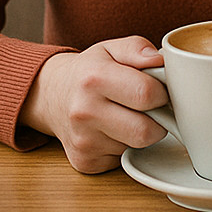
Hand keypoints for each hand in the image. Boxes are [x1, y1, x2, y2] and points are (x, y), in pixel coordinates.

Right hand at [18, 36, 167, 173]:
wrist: (50, 96)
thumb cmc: (88, 72)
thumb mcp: (110, 49)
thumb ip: (137, 49)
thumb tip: (160, 60)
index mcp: (94, 79)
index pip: (146, 94)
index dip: (162, 92)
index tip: (159, 90)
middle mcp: (84, 112)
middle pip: (146, 130)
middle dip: (158, 118)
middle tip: (150, 107)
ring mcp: (83, 141)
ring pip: (137, 146)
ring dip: (141, 132)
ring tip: (128, 115)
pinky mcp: (86, 162)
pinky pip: (124, 158)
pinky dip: (126, 146)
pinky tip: (114, 131)